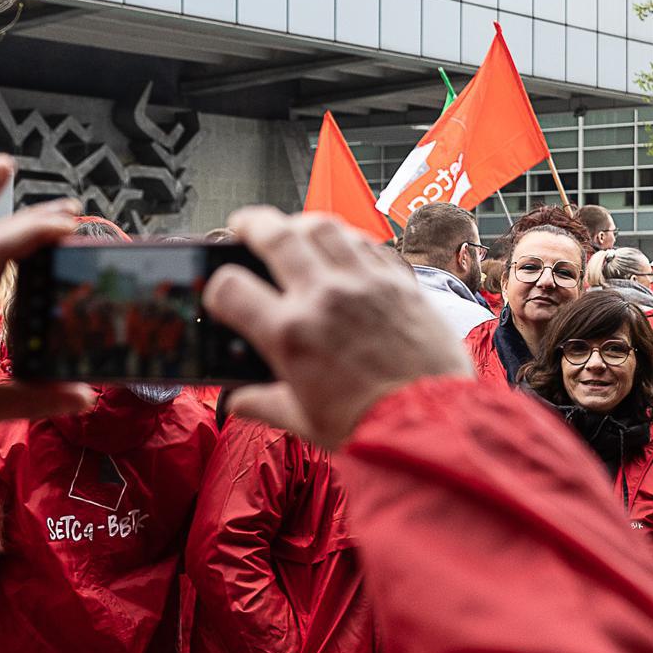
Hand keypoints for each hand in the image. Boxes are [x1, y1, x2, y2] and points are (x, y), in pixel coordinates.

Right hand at [206, 208, 470, 448]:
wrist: (435, 427)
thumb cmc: (370, 429)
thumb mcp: (305, 423)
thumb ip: (264, 404)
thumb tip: (238, 401)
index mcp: (290, 334)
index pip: (230, 287)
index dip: (217, 287)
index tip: (224, 294)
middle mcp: (324, 296)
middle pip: (274, 234)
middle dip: (250, 224)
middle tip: (243, 228)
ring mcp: (364, 284)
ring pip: (322, 226)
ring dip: (299, 224)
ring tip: (293, 232)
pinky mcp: (400, 282)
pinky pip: (366, 242)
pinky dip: (346, 239)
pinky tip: (342, 250)